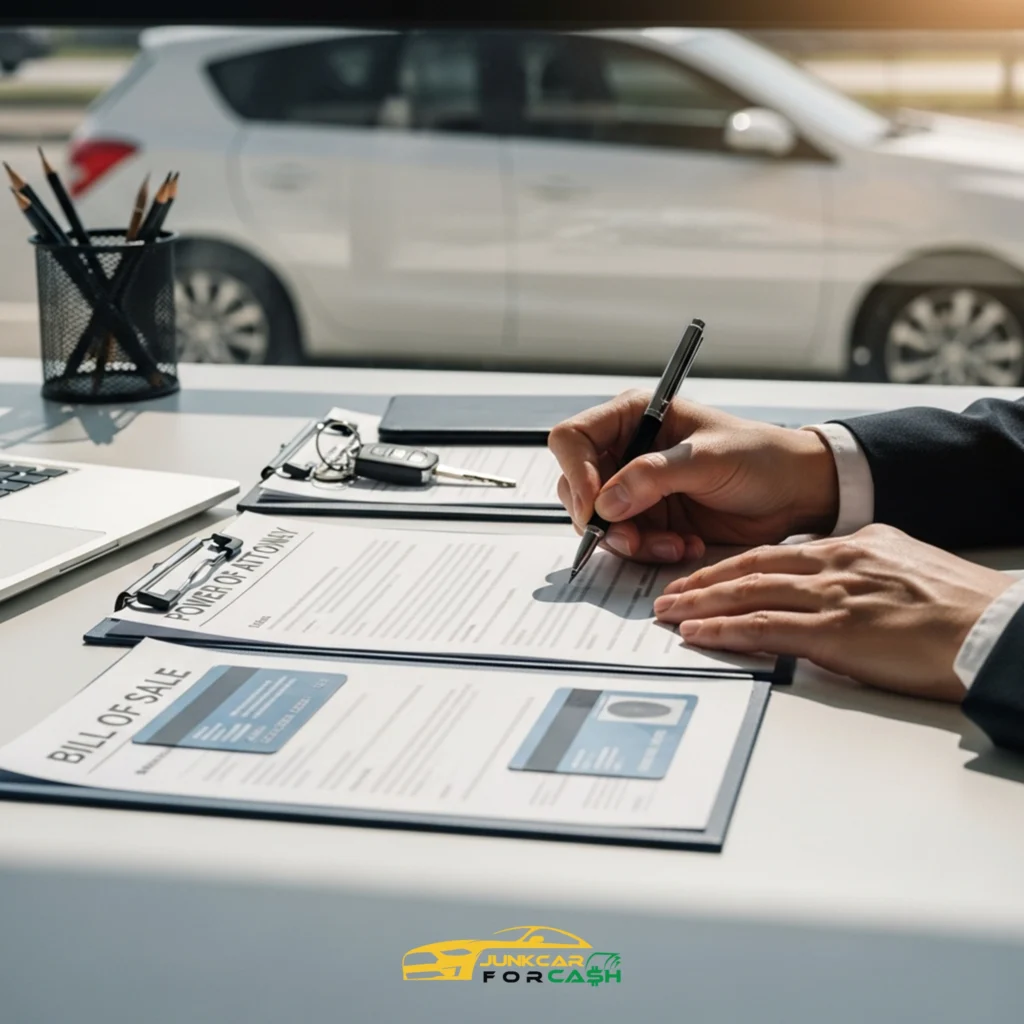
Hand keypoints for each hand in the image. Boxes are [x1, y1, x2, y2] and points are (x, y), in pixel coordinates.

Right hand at [548, 390, 839, 562]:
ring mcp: (635, 487)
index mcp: (634, 417)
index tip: (596, 507)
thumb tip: (606, 501)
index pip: (573, 439)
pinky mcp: (649, 519)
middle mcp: (626, 450)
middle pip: (577, 486)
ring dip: (630, 541)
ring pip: (599, 521)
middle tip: (632, 538)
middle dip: (602, 519)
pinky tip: (683, 545)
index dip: (576, 473)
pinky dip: (649, 551)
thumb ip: (654, 476)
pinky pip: (626, 542)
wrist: (794, 493)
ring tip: (673, 544)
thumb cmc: (760, 458)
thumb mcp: (707, 459)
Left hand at [653, 523, 1014, 700]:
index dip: (732, 565)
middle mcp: (836, 564)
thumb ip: (860, 571)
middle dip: (703, 581)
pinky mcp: (835, 633)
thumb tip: (830, 587)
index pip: (775, 553)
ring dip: (701, 604)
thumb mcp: (904, 568)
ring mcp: (832, 597)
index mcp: (853, 546)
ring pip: (748, 594)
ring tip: (669, 612)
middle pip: (751, 568)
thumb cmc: (959, 607)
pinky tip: (700, 634)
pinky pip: (765, 628)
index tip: (705, 576)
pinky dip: (725, 630)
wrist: (995, 629)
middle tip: (669, 592)